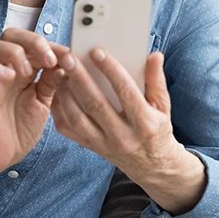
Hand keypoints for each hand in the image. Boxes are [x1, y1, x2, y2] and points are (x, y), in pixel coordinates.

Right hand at [0, 28, 65, 198]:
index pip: (33, 42)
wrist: (4, 155)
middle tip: (49, 59)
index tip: (69, 56)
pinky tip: (12, 78)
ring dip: (14, 52)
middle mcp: (6, 68)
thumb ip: (52, 80)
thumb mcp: (44, 100)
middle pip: (11, 34)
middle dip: (33, 41)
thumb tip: (67, 61)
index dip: (52, 45)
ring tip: (28, 72)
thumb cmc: (21, 128)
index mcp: (22, 67)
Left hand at [50, 49, 206, 214]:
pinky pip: (69, 129)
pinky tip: (56, 92)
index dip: (111, 70)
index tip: (96, 52)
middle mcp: (123, 136)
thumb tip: (155, 56)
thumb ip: (156, 80)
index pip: (125, 92)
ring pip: (78, 118)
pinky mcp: (91, 147)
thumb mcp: (162, 106)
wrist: (151, 165)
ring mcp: (104, 144)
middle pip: (96, 104)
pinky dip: (59, 110)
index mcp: (144, 123)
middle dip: (80, 78)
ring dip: (65, 94)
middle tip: (69, 58)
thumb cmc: (156, 129)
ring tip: (58, 73)